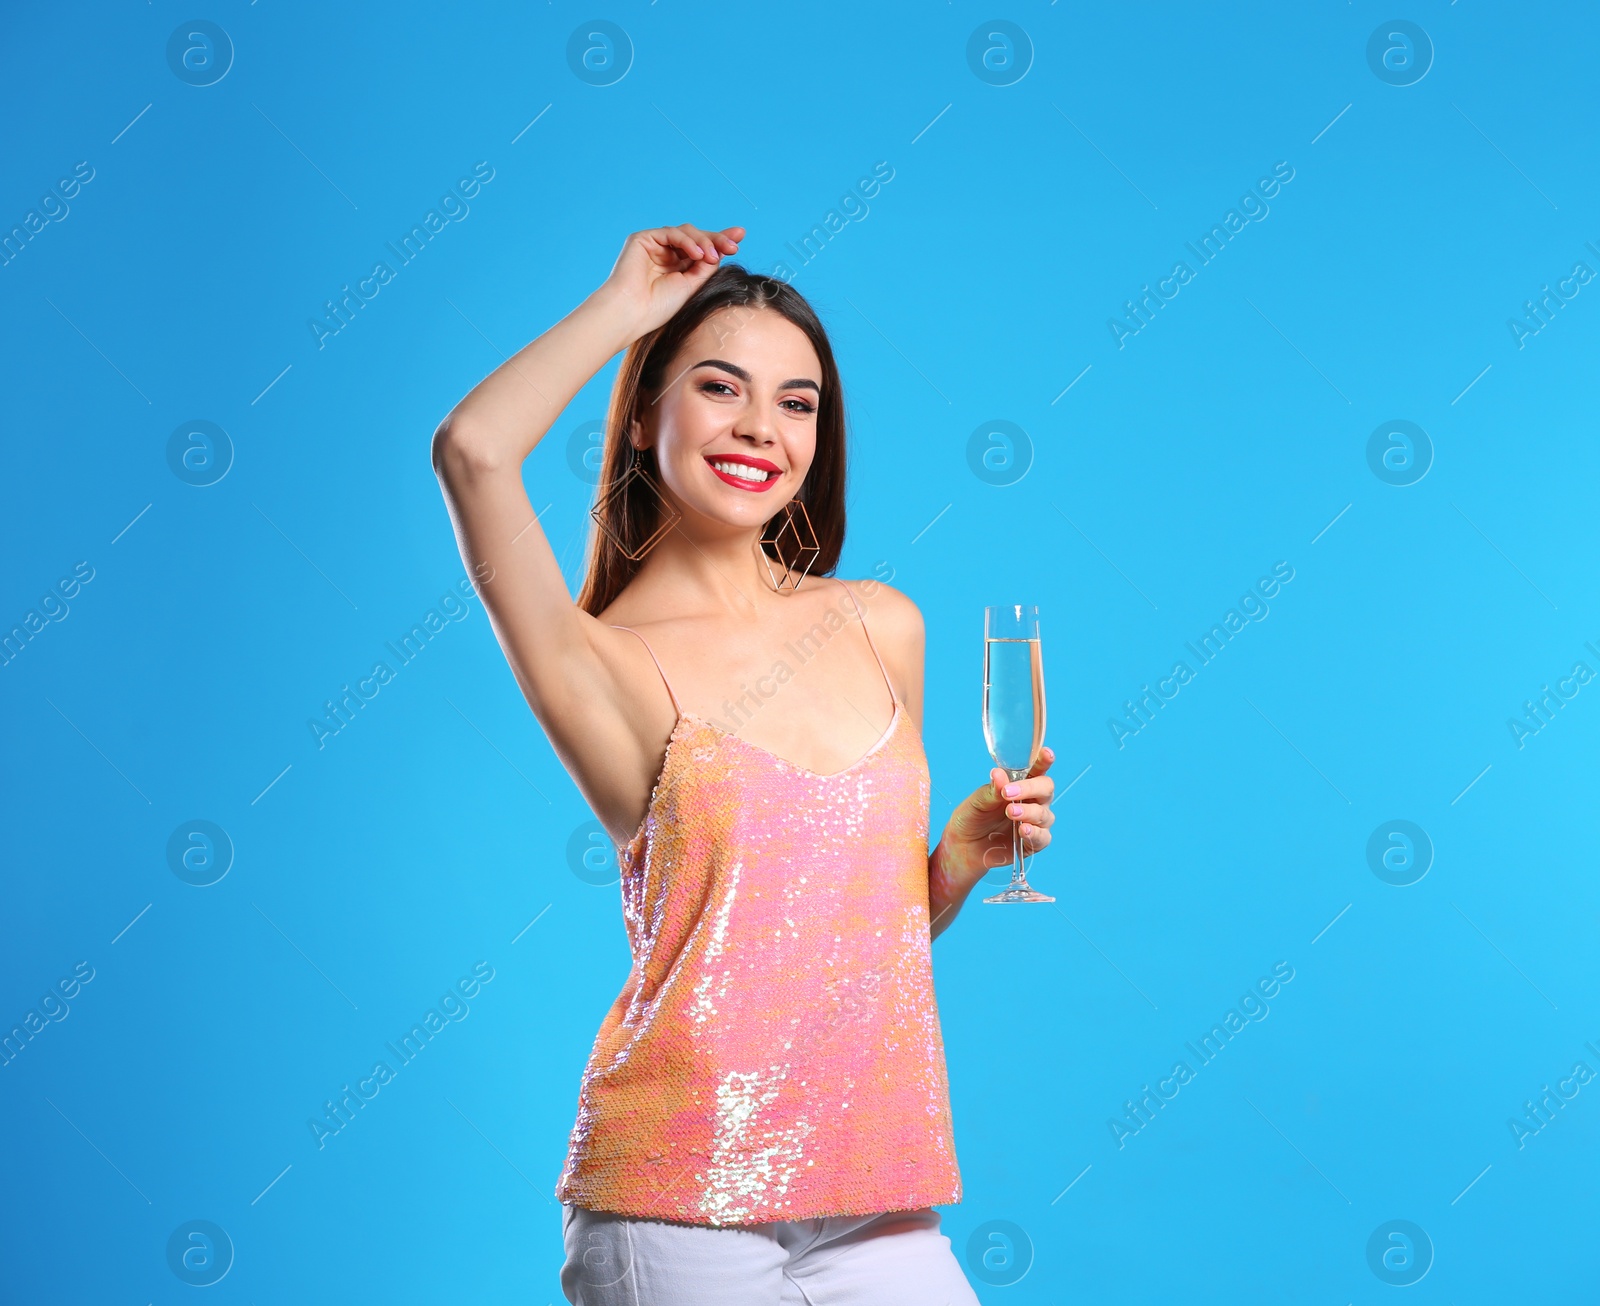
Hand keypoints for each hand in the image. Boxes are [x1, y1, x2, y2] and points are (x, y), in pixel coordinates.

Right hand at [598, 223, 744, 337]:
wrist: (632, 313)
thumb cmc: (658, 308)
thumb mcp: (692, 286)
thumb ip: (706, 267)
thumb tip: (722, 250)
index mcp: (677, 267)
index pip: (702, 250)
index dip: (720, 242)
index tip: (740, 238)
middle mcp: (666, 254)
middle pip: (696, 238)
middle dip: (717, 239)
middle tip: (735, 244)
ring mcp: (654, 245)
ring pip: (686, 232)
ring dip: (704, 242)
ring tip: (713, 256)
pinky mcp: (643, 239)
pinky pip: (671, 232)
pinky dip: (687, 241)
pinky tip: (697, 254)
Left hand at [934, 747, 1057, 891]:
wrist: (963, 846)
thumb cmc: (972, 817)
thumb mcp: (977, 801)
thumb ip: (992, 790)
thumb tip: (998, 774)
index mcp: (1020, 785)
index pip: (1036, 770)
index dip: (1043, 761)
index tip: (1046, 754)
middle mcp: (1032, 801)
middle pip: (1046, 789)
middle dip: (1030, 788)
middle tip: (1008, 793)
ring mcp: (1034, 822)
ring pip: (1045, 814)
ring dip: (1029, 812)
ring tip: (1010, 812)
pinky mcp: (1033, 843)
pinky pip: (1043, 837)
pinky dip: (1035, 833)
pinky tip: (1023, 830)